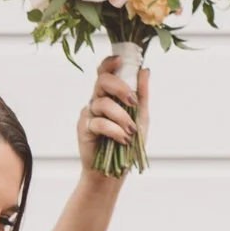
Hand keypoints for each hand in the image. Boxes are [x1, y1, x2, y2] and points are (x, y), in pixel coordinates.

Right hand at [77, 55, 149, 176]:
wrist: (113, 171)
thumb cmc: (127, 143)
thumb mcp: (141, 118)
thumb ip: (142, 95)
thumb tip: (145, 70)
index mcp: (110, 94)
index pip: (105, 71)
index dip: (110, 62)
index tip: (120, 60)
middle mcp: (97, 99)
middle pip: (102, 80)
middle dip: (119, 87)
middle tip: (132, 101)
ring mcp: (89, 113)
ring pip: (102, 103)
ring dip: (121, 116)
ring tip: (131, 131)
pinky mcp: (84, 128)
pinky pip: (98, 122)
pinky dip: (113, 130)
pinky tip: (123, 139)